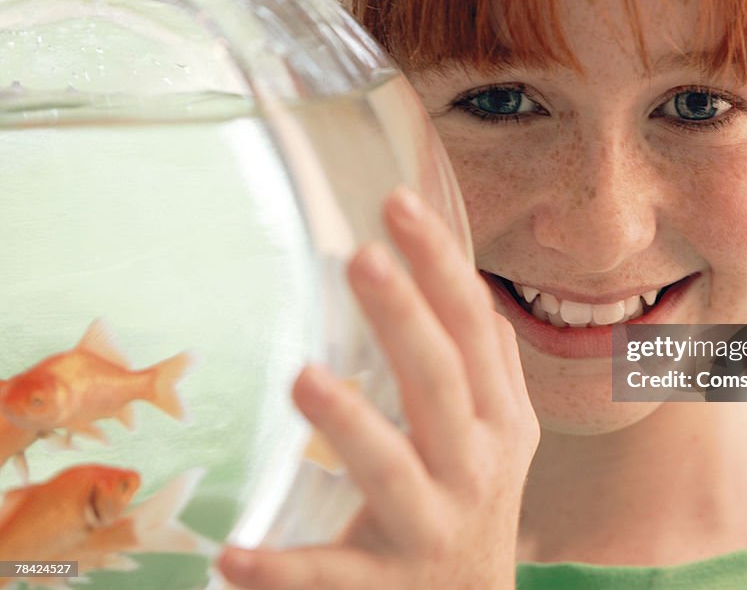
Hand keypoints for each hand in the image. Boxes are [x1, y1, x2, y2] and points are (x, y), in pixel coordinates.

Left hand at [218, 186, 539, 589]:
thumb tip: (463, 281)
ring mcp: (430, 529)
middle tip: (362, 259)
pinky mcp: (383, 586)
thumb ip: (488, 363)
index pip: (472, 331)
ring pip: (393, 473)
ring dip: (352, 425)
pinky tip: (233, 555)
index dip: (440, 268)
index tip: (397, 204)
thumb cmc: (477, 501)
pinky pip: (329, 578)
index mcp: (500, 422)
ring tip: (305, 377)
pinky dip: (284, 571)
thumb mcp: (504, 434)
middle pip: (439, 385)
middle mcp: (474, 468)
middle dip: (404, 319)